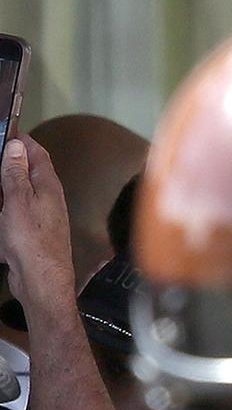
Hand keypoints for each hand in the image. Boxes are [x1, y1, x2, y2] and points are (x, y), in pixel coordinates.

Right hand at [0, 136, 76, 315]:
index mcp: (48, 186)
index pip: (38, 154)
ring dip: (7, 186)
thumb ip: (16, 174)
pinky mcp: (33, 230)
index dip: (22, 141)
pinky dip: (6, 207)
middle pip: (29, 172)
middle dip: (11, 163)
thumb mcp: (18, 201)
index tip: (6, 131)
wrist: (42, 278)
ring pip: (21, 192)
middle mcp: (49, 197)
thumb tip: (17, 146)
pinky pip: (17, 212)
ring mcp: (42, 214)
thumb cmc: (32, 241)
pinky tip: (1, 209)